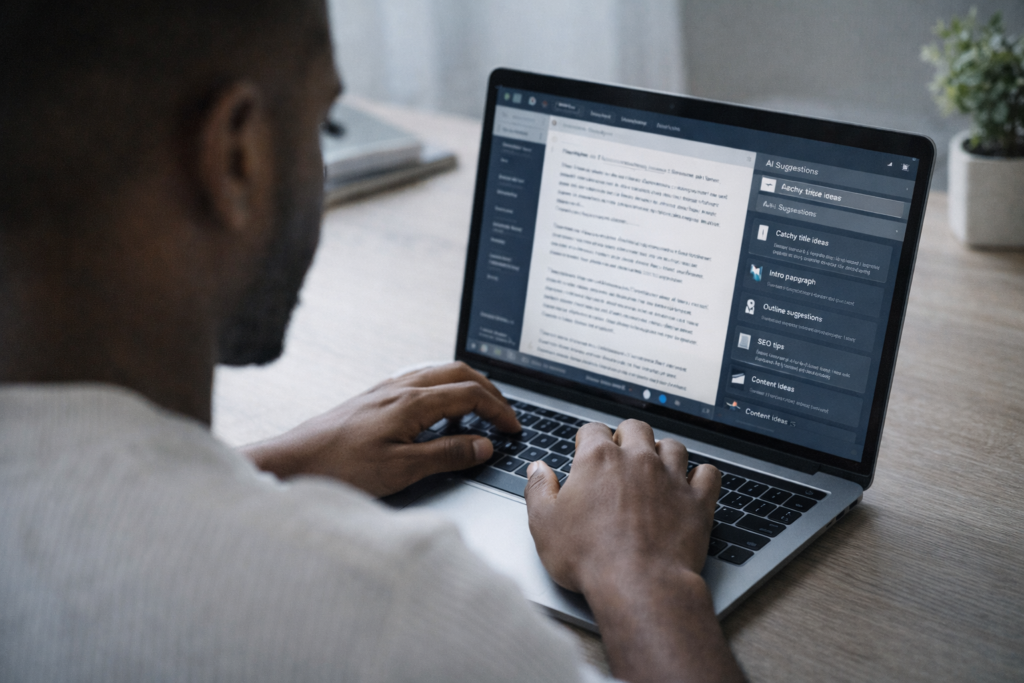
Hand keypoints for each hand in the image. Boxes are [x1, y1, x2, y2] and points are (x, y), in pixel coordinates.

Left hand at [242, 362, 519, 495]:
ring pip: (438, 373)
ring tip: (481, 408)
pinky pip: (419, 380)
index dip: (499, 410)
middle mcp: (400, 388)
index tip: (514, 429)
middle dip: (489, 390)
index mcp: (412, 402)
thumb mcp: (401, 470)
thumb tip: (484, 445)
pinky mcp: (373, 399)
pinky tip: (439, 410)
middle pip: (459, 373)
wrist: (292, 461)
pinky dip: (443, 388)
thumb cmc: (340, 467)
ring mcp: (385, 390)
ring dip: (467, 385)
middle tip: (506, 414)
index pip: (471, 394)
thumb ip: (446, 455)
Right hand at [524, 419, 719, 592]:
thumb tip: (537, 469)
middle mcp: (638, 459)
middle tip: (620, 457)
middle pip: (636, 427)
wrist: (638, 585)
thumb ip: (538, 489)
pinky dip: (701, 476)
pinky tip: (692, 484)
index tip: (585, 453)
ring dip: (663, 453)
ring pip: (673, 446)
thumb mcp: (544, 523)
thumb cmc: (589, 557)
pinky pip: (708, 474)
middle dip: (627, 436)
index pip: (593, 429)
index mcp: (598, 459)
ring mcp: (671, 478)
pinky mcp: (697, 501)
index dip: (588, 440)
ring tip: (655, 469)